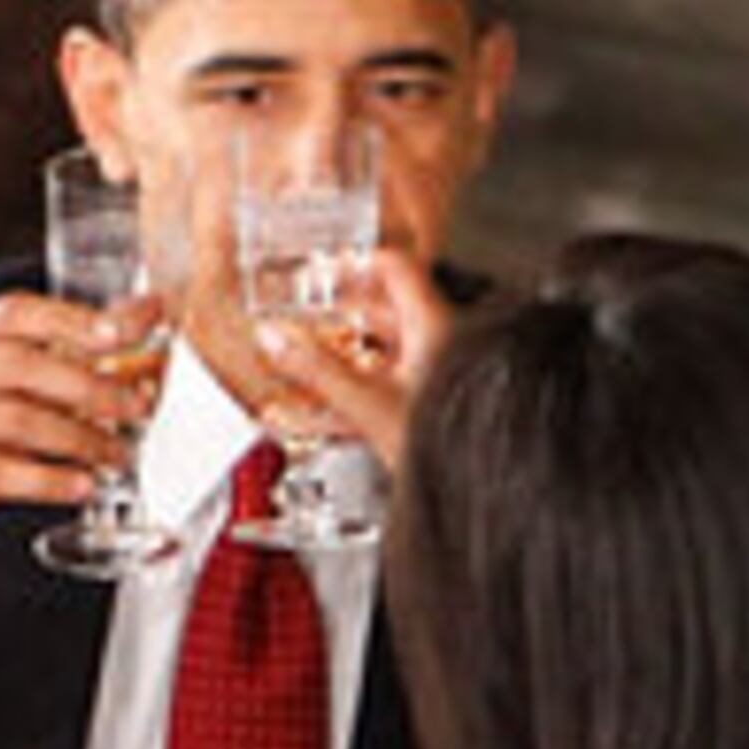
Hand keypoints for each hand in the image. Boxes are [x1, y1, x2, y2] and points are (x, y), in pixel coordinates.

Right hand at [0, 286, 161, 589]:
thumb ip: (63, 351)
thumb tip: (144, 314)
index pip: (14, 313)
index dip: (72, 319)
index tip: (124, 332)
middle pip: (19, 365)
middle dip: (90, 385)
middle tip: (137, 405)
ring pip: (18, 421)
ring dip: (81, 438)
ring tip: (118, 453)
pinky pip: (5, 474)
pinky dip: (53, 480)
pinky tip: (84, 484)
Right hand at [254, 251, 454, 467]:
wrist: (474, 485)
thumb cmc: (443, 442)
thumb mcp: (364, 402)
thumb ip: (315, 370)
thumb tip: (275, 340)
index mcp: (434, 327)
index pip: (396, 268)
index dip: (357, 263)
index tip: (327, 270)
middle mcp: (442, 344)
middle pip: (386, 311)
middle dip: (341, 314)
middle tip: (308, 314)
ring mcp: (438, 374)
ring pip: (385, 351)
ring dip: (345, 353)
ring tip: (308, 358)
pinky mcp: (430, 405)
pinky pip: (389, 385)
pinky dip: (358, 388)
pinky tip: (327, 408)